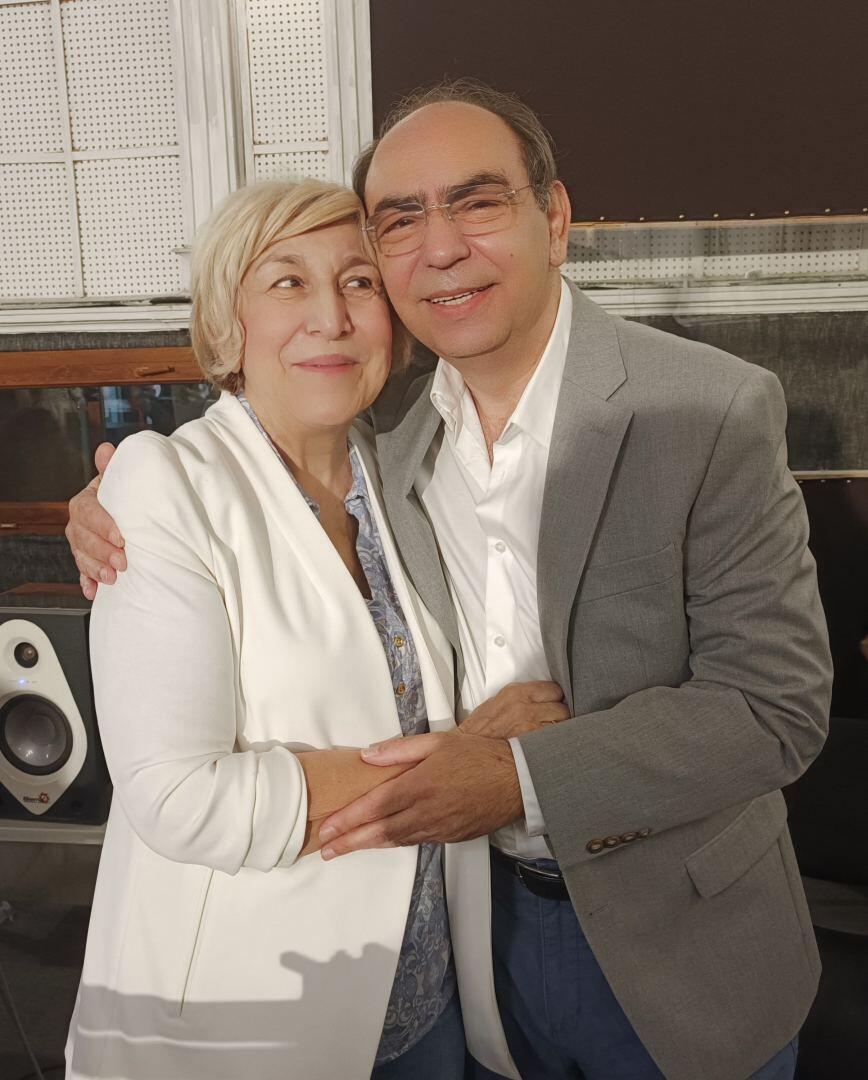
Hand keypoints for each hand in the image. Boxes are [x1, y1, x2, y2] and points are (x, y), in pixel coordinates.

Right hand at [65, 442, 124, 598]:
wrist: (126, 510)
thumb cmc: (123, 494)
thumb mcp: (120, 479)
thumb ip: (113, 467)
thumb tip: (107, 450)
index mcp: (85, 502)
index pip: (89, 512)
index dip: (104, 526)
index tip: (122, 537)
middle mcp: (78, 523)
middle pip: (83, 538)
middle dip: (102, 552)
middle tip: (122, 562)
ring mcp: (80, 543)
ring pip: (81, 557)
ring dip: (96, 569)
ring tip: (112, 578)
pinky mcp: (86, 560)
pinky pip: (83, 573)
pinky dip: (88, 583)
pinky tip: (94, 591)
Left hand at [316, 730, 522, 857]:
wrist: (518, 780)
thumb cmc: (481, 756)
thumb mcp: (439, 742)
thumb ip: (399, 750)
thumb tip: (368, 755)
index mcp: (420, 785)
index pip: (375, 806)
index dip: (348, 819)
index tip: (328, 827)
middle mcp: (426, 811)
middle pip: (379, 831)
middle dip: (349, 841)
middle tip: (325, 849)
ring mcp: (439, 828)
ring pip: (396, 840)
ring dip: (368, 844)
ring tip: (345, 847)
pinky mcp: (450, 837)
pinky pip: (416, 842)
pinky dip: (394, 842)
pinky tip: (382, 840)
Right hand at [458, 680, 568, 737]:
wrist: (468, 755)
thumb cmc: (477, 734)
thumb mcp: (493, 704)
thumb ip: (516, 699)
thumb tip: (533, 700)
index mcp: (515, 694)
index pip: (552, 689)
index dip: (555, 698)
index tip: (554, 703)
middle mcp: (526, 708)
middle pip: (562, 707)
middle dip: (560, 714)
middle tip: (553, 721)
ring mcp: (532, 729)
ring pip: (563, 726)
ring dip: (560, 730)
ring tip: (551, 736)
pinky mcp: (534, 748)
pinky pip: (556, 742)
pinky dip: (555, 744)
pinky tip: (548, 747)